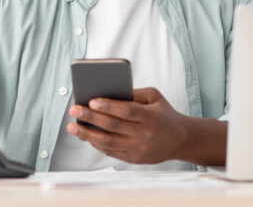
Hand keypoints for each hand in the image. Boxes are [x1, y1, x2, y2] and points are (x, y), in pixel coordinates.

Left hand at [66, 87, 188, 163]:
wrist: (180, 139)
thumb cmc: (163, 113)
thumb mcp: (154, 97)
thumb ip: (133, 93)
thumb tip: (106, 93)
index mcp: (151, 117)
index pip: (126, 111)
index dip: (108, 106)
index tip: (91, 101)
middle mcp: (144, 135)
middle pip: (113, 126)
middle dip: (90, 118)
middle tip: (74, 110)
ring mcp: (138, 149)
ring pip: (108, 142)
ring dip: (87, 134)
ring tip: (72, 126)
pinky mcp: (133, 159)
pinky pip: (110, 152)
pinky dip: (96, 143)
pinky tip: (85, 135)